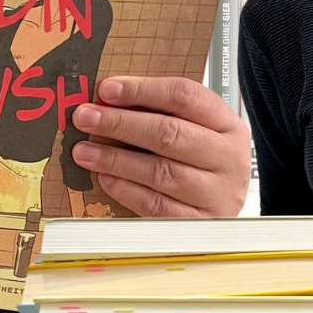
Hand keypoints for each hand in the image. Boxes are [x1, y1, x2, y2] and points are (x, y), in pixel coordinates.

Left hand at [69, 77, 250, 217]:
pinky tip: (106, 178)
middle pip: (169, 133)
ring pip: (160, 171)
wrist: (228, 211)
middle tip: (87, 118)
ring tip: (84, 151)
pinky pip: (157, 205)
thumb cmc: (205, 163)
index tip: (107, 90)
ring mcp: (217, 194)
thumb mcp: (197, 130)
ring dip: (116, 159)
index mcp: (227, 125)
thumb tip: (109, 101)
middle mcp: (227, 158)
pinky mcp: (198, 222)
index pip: (184, 96)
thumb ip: (161, 113)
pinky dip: (127, 190)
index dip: (142, 90)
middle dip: (120, 123)